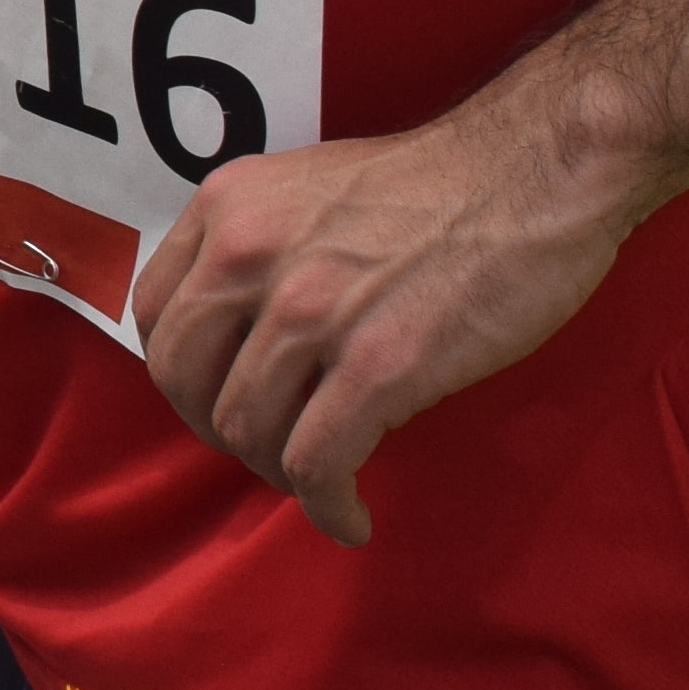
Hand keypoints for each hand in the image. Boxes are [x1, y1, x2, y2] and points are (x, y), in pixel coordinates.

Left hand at [124, 93, 643, 547]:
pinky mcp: (379, 364)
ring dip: (279, 473)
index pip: (155, 318)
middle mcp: (250, 255)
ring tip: (323, 477)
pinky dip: (327, 506)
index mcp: (227, 208)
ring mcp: (311, 310)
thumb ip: (254, 248)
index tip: (224, 399)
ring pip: (247, 432)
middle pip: (184, 383)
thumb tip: (232, 336)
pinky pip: (317, 463)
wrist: (533, 171)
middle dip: (221, 431)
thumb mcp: (303, 188)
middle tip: (271, 447)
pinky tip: (351, 518)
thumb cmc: (434, 186)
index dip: (185, 377)